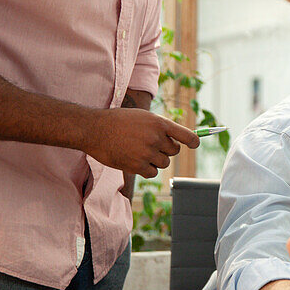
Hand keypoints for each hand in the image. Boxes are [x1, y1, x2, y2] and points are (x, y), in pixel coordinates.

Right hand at [81, 108, 198, 177]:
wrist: (94, 129)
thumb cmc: (118, 121)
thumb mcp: (143, 117)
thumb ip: (160, 127)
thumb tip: (176, 139)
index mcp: (159, 123)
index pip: (186, 135)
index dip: (193, 141)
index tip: (194, 144)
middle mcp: (156, 138)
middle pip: (174, 151)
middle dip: (166, 150)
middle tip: (151, 145)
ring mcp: (147, 152)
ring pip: (164, 163)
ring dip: (155, 160)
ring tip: (140, 151)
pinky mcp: (137, 166)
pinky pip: (152, 173)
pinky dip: (147, 169)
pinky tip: (135, 160)